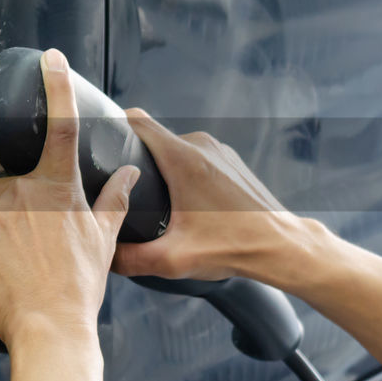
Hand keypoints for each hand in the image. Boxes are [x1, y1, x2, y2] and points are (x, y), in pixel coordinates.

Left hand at [0, 49, 139, 350]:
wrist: (50, 327)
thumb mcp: (103, 239)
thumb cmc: (78, 286)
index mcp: (59, 188)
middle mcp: (23, 194)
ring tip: (22, 259)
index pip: (62, 128)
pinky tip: (6, 271)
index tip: (52, 58)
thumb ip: (113, 200)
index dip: (57, 89)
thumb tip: (128, 174)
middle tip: (35, 239)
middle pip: (7, 183)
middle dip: (15, 203)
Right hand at [111, 109, 304, 281]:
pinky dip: (182, 173)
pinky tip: (183, 201)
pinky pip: (194, 156)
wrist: (282, 247)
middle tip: (127, 190)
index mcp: (183, 160)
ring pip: (173, 148)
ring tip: (156, 199)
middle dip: (135, 159)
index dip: (113, 125)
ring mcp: (218, 151)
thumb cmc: (235, 247)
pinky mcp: (229, 161)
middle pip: (152, 138)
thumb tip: (102, 256)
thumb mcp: (173, 260)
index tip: (99, 141)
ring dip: (161, 168)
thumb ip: (130, 259)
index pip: (137, 120)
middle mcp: (201, 147)